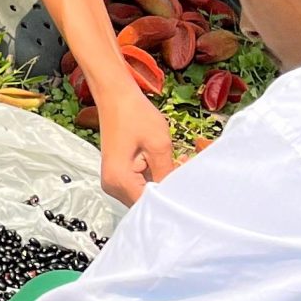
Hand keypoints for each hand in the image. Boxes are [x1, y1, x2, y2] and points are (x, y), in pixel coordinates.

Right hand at [94, 77, 174, 206]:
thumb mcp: (159, 145)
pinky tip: (166, 161)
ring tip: (179, 163)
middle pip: (145, 201)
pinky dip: (154, 176)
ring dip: (162, 182)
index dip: (169, 199)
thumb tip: (176, 194)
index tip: (187, 186)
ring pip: (143, 193)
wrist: (115, 96)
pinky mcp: (118, 174)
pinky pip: (139, 184)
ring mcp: (113, 181)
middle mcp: (112, 186)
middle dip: (167, 190)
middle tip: (185, 169)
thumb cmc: (135, 116)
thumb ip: (167, 173)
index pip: (148, 204)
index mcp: (119, 181)